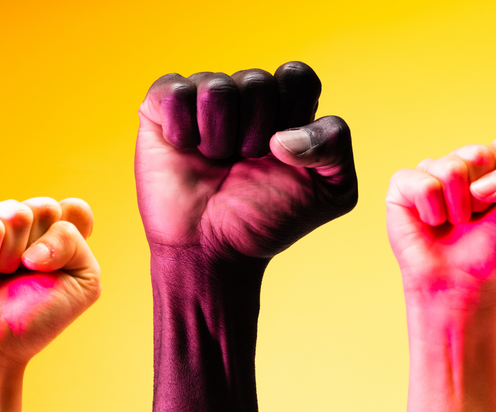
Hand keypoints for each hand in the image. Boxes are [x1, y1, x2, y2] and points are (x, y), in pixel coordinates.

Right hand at [0, 197, 100, 366]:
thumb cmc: (32, 318)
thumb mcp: (82, 283)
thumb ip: (75, 240)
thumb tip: (23, 219)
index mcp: (54, 232)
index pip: (76, 209)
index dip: (67, 242)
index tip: (54, 272)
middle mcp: (23, 220)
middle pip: (48, 209)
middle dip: (40, 253)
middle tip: (19, 277)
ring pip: (18, 214)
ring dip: (11, 257)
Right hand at [135, 61, 357, 261]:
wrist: (211, 251)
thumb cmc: (265, 220)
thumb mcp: (331, 191)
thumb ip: (335, 144)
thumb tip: (284, 133)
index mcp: (285, 108)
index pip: (296, 76)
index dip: (291, 112)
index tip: (281, 153)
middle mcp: (244, 98)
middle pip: (257, 82)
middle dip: (253, 135)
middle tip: (243, 164)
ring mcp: (201, 100)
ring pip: (216, 88)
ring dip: (218, 137)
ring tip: (214, 162)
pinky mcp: (161, 109)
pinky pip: (173, 91)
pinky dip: (181, 128)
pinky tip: (185, 150)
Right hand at [386, 136, 495, 294]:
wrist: (462, 281)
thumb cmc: (495, 247)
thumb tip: (478, 184)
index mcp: (492, 163)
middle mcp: (461, 162)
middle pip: (478, 154)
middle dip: (483, 195)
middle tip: (476, 216)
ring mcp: (430, 171)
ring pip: (451, 169)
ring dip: (458, 207)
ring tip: (454, 222)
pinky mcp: (402, 185)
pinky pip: (424, 185)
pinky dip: (433, 211)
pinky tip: (432, 222)